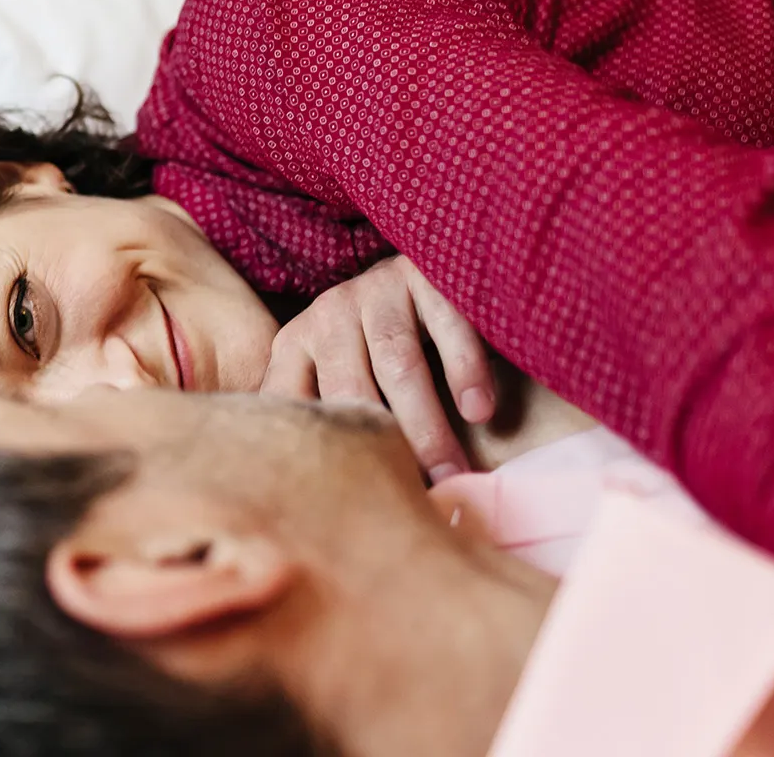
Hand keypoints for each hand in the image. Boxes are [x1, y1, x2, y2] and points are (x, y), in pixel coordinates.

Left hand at [263, 254, 494, 482]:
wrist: (421, 270)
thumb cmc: (376, 345)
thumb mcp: (334, 374)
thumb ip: (322, 421)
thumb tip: (312, 503)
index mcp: (295, 345)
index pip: (295, 403)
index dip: (322, 453)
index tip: (345, 503)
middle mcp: (327, 315)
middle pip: (350, 389)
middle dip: (383, 448)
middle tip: (413, 500)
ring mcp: (375, 291)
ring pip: (398, 366)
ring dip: (427, 426)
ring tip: (452, 473)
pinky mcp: (423, 275)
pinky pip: (447, 326)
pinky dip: (464, 370)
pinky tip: (479, 412)